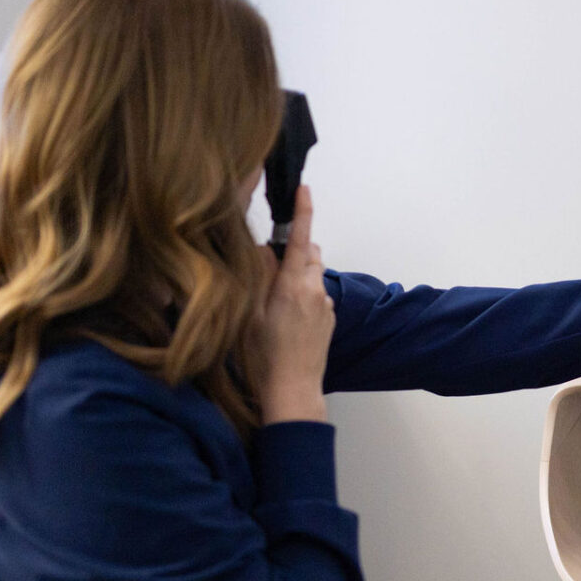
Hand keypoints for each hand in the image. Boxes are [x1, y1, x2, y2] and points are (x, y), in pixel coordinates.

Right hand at [261, 185, 332, 424]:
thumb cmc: (264, 357)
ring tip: (275, 300)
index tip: (304, 189)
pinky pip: (317, 297)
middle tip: (270, 267)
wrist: (293, 392)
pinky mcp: (329, 321)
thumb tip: (265, 251)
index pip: (300, 239)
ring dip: (298, 276)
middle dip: (295, 250)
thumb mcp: (250, 314)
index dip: (302, 211)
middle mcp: (315, 291)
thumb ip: (259, 277)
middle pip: (310, 254)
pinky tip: (286, 319)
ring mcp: (326, 307)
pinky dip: (304, 296)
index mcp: (293, 285)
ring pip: (313, 276)